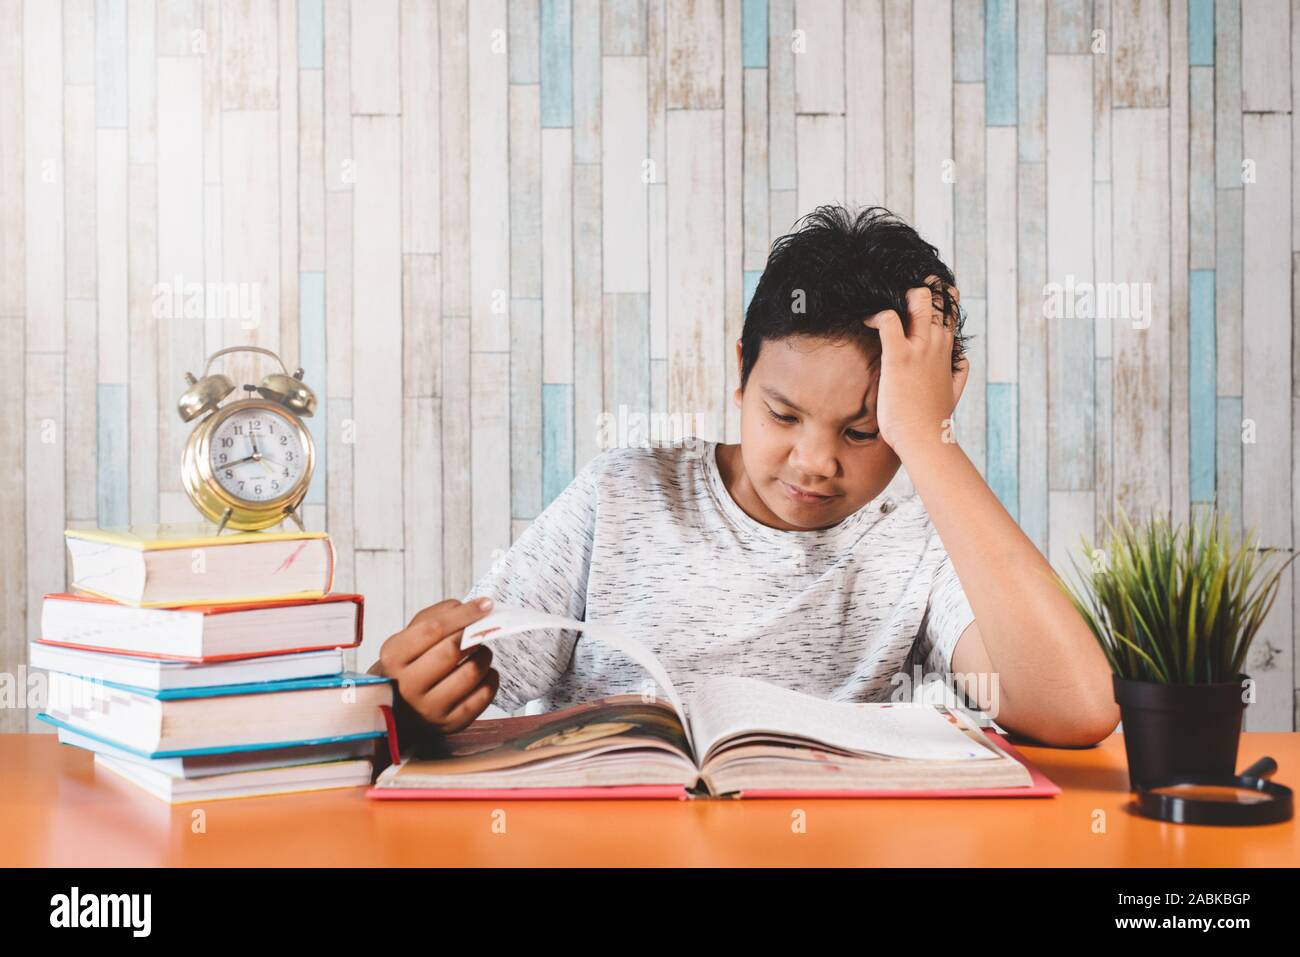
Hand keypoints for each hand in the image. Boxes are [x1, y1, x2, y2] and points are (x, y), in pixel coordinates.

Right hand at [371, 598, 500, 736]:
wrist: (400, 709)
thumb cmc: (410, 665)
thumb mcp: (410, 638)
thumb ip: (436, 617)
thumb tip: (468, 607)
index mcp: (394, 657)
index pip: (433, 629)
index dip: (463, 614)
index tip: (485, 604)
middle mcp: (407, 685)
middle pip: (451, 651)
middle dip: (474, 635)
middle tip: (483, 630)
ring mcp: (429, 708)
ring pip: (470, 673)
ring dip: (484, 656)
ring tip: (481, 651)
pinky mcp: (450, 723)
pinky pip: (482, 696)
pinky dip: (491, 679)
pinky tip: (484, 672)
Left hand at [862, 276, 969, 454]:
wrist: (925, 438)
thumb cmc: (933, 419)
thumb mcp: (954, 392)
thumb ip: (959, 374)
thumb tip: (962, 362)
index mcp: (948, 351)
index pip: (949, 311)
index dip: (938, 297)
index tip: (922, 296)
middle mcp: (937, 344)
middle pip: (936, 297)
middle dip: (919, 287)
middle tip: (897, 292)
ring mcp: (920, 348)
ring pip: (918, 299)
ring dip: (900, 295)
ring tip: (882, 301)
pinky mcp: (899, 355)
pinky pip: (889, 319)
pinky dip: (876, 315)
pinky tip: (867, 322)